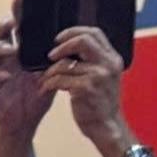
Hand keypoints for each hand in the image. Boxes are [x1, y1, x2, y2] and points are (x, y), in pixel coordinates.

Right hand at [0, 3, 56, 135]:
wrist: (24, 122)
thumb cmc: (36, 94)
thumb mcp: (50, 72)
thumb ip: (57, 55)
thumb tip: (75, 37)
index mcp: (22, 50)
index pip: (19, 26)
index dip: (18, 11)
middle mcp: (7, 57)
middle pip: (1, 33)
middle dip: (5, 24)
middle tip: (13, 21)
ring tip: (11, 50)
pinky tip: (5, 75)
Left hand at [39, 26, 133, 155]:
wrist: (106, 126)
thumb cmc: (99, 103)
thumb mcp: (103, 77)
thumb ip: (92, 61)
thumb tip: (68, 47)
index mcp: (112, 58)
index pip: (95, 33)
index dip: (74, 31)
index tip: (58, 39)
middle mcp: (108, 64)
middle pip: (83, 40)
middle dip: (62, 45)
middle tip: (50, 55)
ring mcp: (98, 76)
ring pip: (66, 63)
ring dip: (50, 71)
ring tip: (44, 78)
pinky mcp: (86, 88)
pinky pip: (60, 79)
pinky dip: (49, 83)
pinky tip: (46, 88)